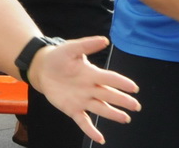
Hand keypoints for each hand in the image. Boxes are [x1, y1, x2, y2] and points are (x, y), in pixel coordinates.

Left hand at [26, 35, 141, 142]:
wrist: (43, 69)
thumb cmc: (59, 57)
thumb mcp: (72, 48)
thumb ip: (87, 44)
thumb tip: (105, 40)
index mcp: (92, 73)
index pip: (110, 79)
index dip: (122, 83)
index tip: (134, 88)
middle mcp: (91, 88)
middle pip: (109, 95)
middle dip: (123, 100)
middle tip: (136, 106)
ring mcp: (83, 100)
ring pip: (101, 109)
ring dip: (113, 114)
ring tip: (125, 119)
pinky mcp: (73, 110)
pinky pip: (84, 122)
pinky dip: (91, 131)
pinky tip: (100, 139)